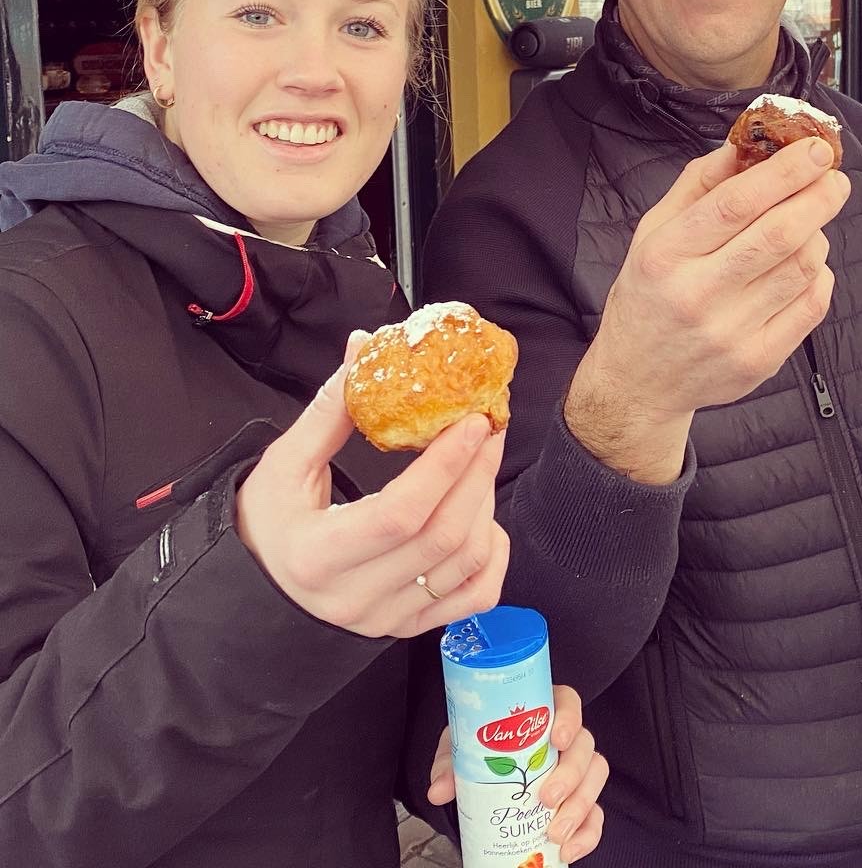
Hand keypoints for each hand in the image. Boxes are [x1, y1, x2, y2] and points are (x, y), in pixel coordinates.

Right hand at [235, 333, 510, 637]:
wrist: (255, 591)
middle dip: (477, 475)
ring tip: (480, 464)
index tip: (472, 421)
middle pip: (443, 536)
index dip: (445, 465)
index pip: (401, 513)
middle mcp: (356, 597)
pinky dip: (494, 556)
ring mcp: (387, 618)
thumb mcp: (283, 465)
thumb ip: (328, 410)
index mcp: (318, 556)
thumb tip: (366, 347)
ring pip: (465, 563)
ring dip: (487, 505)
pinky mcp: (408, 626)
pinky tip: (486, 520)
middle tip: (488, 429)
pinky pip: (475, 597)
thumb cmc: (267, 523)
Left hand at [428, 685, 607, 860]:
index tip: (557, 739)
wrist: (483, 776)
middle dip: (571, 774)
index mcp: (543, 712)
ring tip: (555, 832)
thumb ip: (451, 764)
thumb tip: (439, 790)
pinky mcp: (581, 800)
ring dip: (580, 806)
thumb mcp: (463, 747)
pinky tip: (568, 849)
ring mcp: (577, 769)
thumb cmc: (481, 749)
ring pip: (595, 778)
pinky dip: (587, 834)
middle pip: (585, 746)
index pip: (568, 702)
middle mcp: (567, 738)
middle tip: (547, 798)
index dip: (569, 718)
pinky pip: (596, 814)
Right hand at [567, 138, 847, 482]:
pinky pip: (811, 306)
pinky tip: (807, 263)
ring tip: (810, 223)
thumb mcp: (654, 232)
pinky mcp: (758, 361)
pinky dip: (820, 275)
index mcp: (666, 254)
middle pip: (777, 234)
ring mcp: (730, 332)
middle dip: (817, 197)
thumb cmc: (649, 295)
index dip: (783, 172)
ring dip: (817, 234)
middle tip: (834, 178)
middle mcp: (697, 294)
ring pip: (801, 267)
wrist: (636, 380)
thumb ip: (698, 185)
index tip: (814, 150)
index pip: (736, 203)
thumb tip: (745, 143)